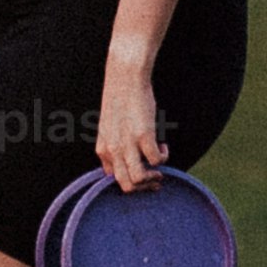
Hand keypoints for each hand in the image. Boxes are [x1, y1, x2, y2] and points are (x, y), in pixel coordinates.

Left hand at [95, 60, 163, 190]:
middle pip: (126, 185)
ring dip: (152, 179)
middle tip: (155, 181)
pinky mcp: (143, 136)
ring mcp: (127, 144)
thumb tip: (127, 160)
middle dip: (142, 188)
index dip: (130, 181)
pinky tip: (164, 146)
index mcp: (102, 149)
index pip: (113, 178)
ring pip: (138, 179)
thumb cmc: (119, 100)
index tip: (142, 177)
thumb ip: (114, 144)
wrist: (124, 78)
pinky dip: (163, 158)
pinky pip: (156, 161)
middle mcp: (112, 150)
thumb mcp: (109, 126)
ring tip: (160, 171)